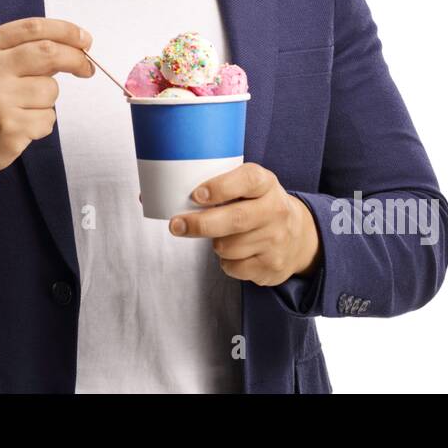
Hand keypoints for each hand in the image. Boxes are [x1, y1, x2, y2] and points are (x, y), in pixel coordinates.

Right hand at [0, 17, 93, 198]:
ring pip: (51, 90)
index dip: (66, 31)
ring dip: (48, 100)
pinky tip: (21, 124)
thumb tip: (75, 45)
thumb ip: (24, 50)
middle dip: (75, 59)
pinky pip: (47, 118)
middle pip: (49, 53)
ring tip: (24, 107)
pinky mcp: (9, 127)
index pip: (34, 28)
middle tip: (86, 68)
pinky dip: (42, 122)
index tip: (84, 39)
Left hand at [164, 162, 321, 286]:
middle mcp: (275, 210)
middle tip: (176, 225)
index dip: (220, 187)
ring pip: (228, 246)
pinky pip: (233, 268)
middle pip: (234, 219)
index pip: (247, 180)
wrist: (300, 236)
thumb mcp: (247, 187)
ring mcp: (276, 240)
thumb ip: (213, 187)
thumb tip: (147, 196)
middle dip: (200, 224)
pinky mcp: (272, 266)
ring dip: (216, 244)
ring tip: (222, 236)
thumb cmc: (257, 206)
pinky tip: (237, 252)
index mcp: (266, 183)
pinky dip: (226, 263)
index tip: (196, 195)